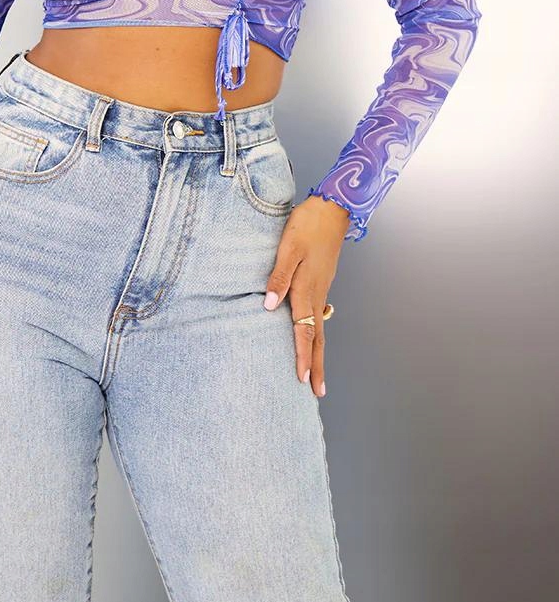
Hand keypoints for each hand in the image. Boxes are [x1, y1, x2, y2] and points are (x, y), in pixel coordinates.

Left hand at [263, 193, 349, 397]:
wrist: (332, 208)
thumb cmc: (307, 224)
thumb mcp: (288, 246)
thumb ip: (279, 276)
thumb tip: (269, 306)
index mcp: (307, 287)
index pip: (304, 330)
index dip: (303, 356)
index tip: (303, 381)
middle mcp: (317, 292)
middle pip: (318, 337)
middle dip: (317, 366)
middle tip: (318, 393)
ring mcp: (322, 288)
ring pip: (320, 327)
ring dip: (318, 352)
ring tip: (317, 373)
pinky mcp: (322, 281)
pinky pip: (320, 314)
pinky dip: (317, 332)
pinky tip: (314, 336)